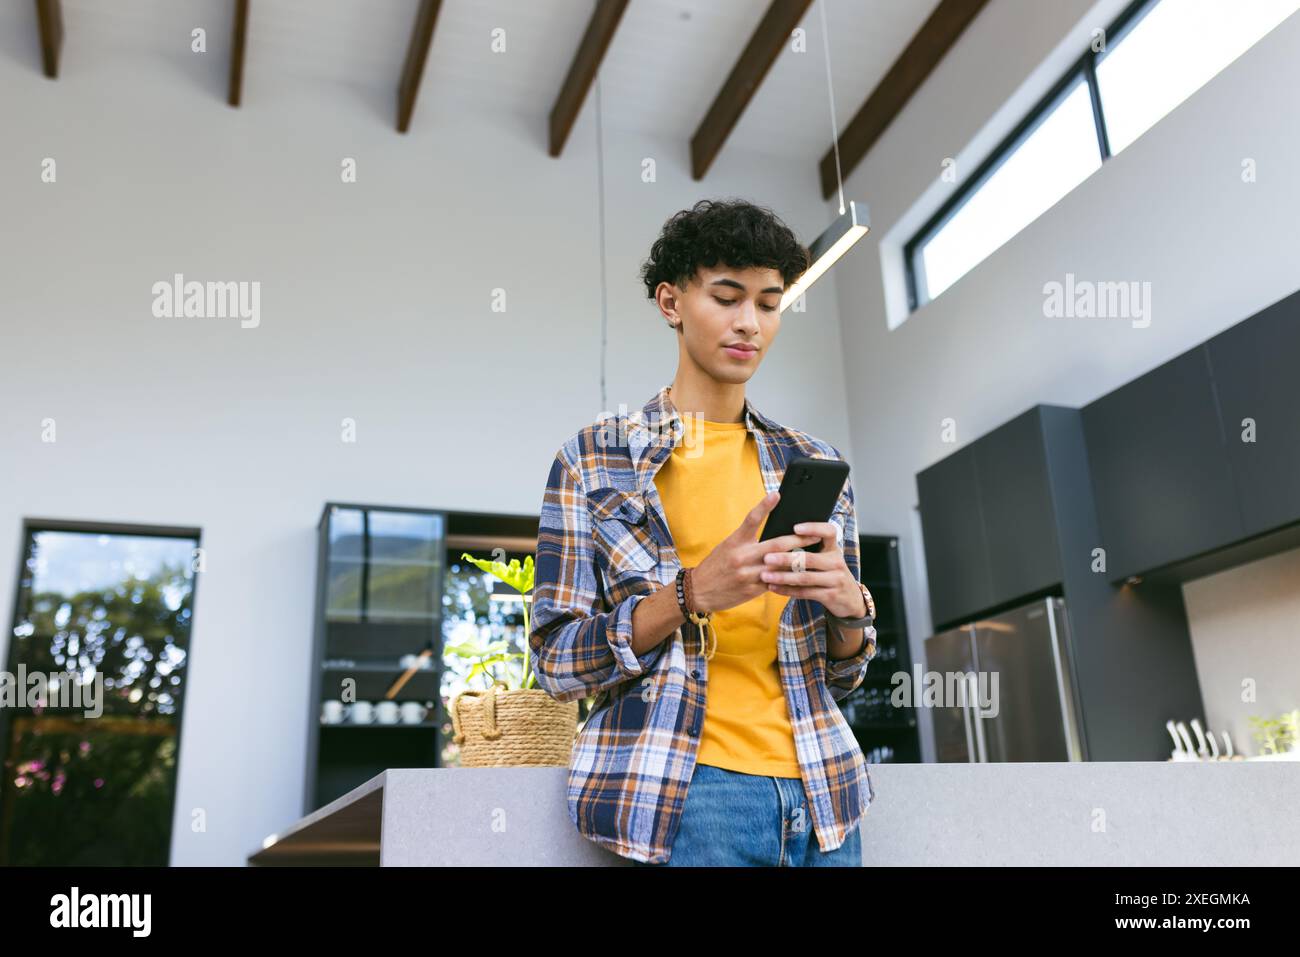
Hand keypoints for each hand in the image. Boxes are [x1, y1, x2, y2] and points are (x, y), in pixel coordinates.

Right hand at [689, 491, 820, 613]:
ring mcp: (747, 574)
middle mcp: (741, 556)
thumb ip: (748, 540)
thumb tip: (773, 531)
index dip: (764, 506)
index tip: (777, 494)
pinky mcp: (751, 590)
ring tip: (815, 557)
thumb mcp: (728, 546)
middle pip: (776, 545)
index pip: (751, 519)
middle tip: (816, 535)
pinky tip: (801, 576)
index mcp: (735, 541)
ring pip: (780, 567)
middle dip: (798, 540)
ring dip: (798, 562)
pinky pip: (775, 583)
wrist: (698, 590)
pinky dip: (788, 579)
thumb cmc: (716, 565)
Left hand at [759, 519, 866, 617]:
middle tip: (767, 557)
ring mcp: (835, 580)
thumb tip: (779, 538)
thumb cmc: (830, 573)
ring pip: (805, 578)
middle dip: (786, 558)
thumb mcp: (827, 559)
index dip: (813, 528)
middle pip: (810, 558)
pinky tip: (773, 588)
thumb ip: (811, 549)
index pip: (829, 532)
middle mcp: (836, 562)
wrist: (850, 600)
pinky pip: (805, 592)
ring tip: (765, 576)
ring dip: (783, 577)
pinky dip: (787, 590)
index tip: (795, 528)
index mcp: (834, 548)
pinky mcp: (831, 596)